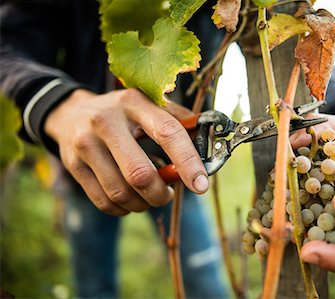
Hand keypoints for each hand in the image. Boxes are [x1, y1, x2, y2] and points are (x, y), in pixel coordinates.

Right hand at [45, 88, 208, 215]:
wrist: (71, 114)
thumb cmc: (122, 113)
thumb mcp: (149, 105)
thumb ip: (180, 122)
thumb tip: (210, 148)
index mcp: (134, 103)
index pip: (167, 133)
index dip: (188, 162)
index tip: (201, 186)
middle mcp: (106, 122)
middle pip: (139, 173)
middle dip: (160, 194)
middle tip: (167, 194)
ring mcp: (86, 145)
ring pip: (121, 193)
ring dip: (143, 204)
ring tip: (149, 197)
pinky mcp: (73, 165)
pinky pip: (104, 201)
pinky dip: (124, 209)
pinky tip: (131, 200)